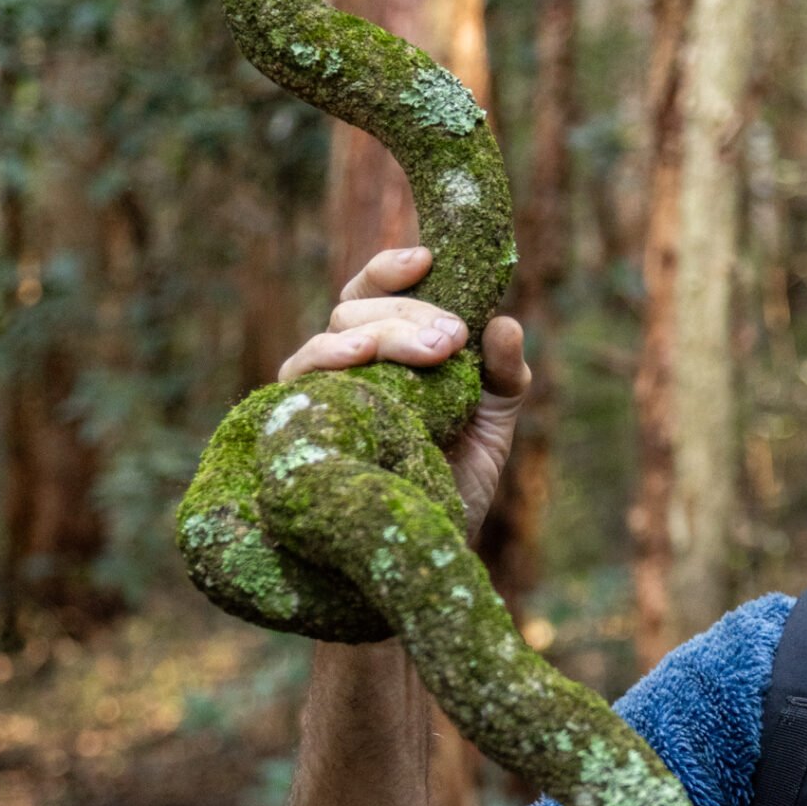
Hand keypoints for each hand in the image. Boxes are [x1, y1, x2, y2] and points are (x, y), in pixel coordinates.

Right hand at [276, 244, 531, 539]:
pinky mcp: (303, 423)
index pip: (375, 290)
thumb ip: (504, 374)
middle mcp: (349, 365)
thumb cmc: (458, 479)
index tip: (428, 259)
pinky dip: (328, 360)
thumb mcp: (494, 421)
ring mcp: (323, 393)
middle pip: (356, 308)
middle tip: (454, 338)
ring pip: (333, 336)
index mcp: (388, 350)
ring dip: (382, 333)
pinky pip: (301, 378)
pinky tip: (359, 359)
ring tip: (430, 353)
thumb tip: (505, 324)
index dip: (392, 268)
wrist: (434, 546)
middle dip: (408, 313)